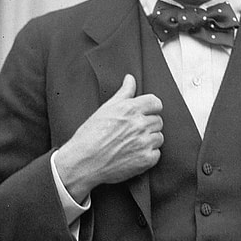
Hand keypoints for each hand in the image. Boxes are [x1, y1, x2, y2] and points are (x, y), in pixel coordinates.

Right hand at [55, 74, 162, 201]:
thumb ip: (124, 92)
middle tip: (133, 131)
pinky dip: (148, 155)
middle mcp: (139, 125)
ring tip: (133, 143)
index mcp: (130, 109)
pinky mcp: (145, 160)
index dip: (151, 108)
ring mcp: (143, 143)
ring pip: (158, 137)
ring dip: (149, 140)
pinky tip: (134, 154)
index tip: (146, 113)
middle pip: (158, 120)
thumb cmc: (90, 136)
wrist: (82, 162)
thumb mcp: (106, 108)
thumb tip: (130, 79)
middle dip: (148, 124)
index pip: (156, 102)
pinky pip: (156, 154)